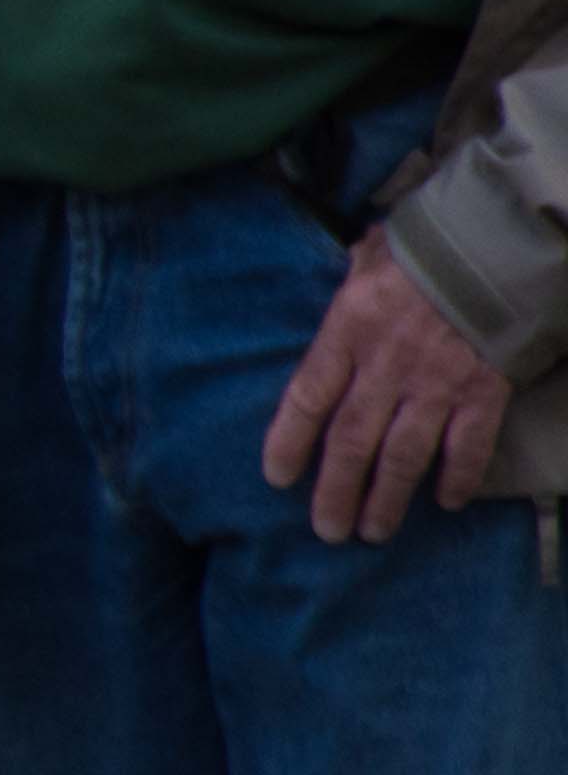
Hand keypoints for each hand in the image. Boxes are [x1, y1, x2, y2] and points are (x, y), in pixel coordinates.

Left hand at [264, 232, 517, 541]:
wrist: (496, 243)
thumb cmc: (423, 249)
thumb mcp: (366, 260)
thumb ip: (343, 293)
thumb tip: (330, 307)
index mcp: (348, 329)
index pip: (308, 396)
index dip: (289, 441)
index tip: (278, 477)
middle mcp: (387, 364)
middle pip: (352, 440)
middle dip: (336, 490)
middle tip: (326, 530)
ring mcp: (437, 382)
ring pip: (404, 454)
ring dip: (388, 498)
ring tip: (373, 531)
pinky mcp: (484, 391)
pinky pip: (469, 446)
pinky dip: (458, 477)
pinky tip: (446, 501)